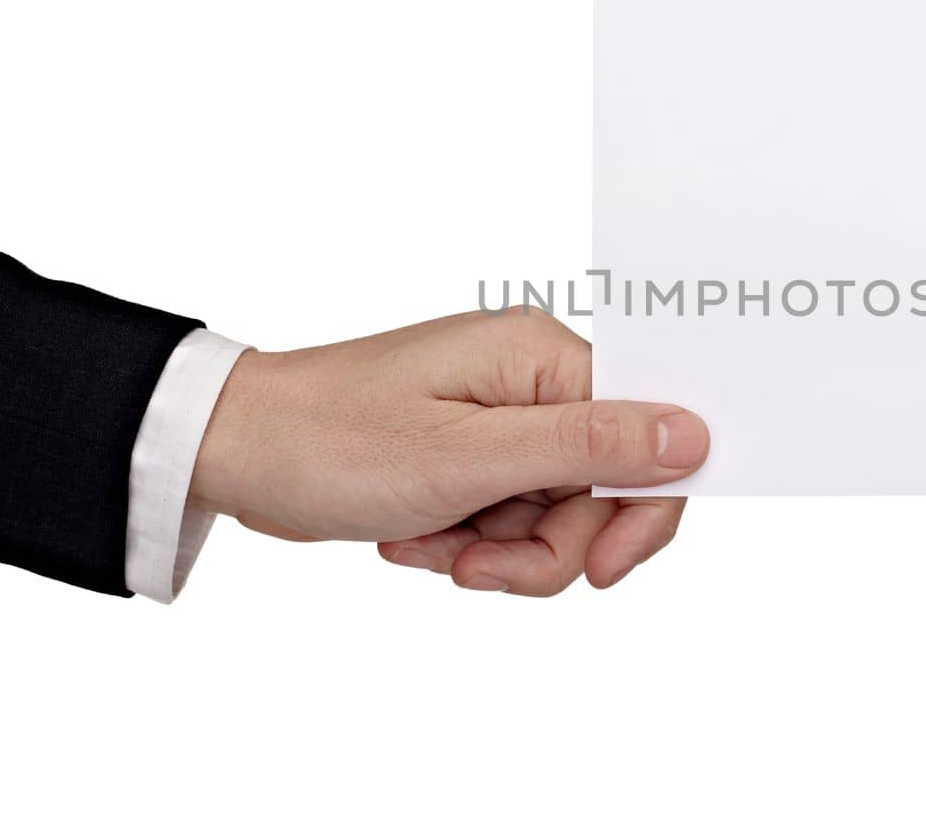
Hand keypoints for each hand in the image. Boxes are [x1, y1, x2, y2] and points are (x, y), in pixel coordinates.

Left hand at [189, 308, 707, 594]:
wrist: (233, 451)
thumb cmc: (331, 440)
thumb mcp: (467, 458)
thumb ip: (587, 447)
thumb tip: (692, 435)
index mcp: (543, 357)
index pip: (648, 429)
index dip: (642, 506)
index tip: (601, 568)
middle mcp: (533, 379)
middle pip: (603, 487)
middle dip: (550, 546)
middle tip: (482, 567)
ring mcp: (504, 418)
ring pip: (559, 515)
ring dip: (503, 552)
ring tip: (435, 546)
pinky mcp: (476, 452)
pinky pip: (515, 519)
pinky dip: (474, 543)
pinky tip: (419, 538)